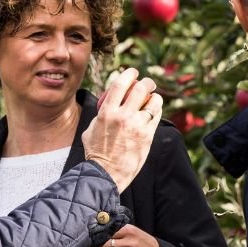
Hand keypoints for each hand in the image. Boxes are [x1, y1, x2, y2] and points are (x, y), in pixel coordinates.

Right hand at [82, 68, 162, 191]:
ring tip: (153, 98)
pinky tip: (154, 111)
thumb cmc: (96, 153)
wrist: (106, 174)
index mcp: (107, 113)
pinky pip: (156, 117)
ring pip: (153, 102)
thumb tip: (106, 105)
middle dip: (146, 82)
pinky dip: (156, 110)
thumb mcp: (91, 130)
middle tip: (148, 83)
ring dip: (154, 97)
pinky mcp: (148, 136)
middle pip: (140, 89)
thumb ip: (99, 116)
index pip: (120, 84)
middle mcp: (123, 117)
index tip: (133, 72)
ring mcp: (137, 126)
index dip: (129, 74)